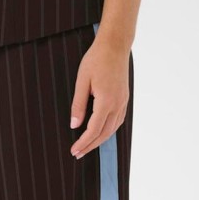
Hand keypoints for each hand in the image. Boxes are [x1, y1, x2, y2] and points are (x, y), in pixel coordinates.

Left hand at [69, 39, 129, 158]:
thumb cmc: (96, 59)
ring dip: (99, 141)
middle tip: (77, 154)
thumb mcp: (82, 81)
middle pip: (104, 134)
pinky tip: (100, 133)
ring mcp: (123, 102)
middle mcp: (117, 104)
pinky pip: (118, 121)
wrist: (115, 45)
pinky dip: (108, 131)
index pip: (93, 130)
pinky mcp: (124, 99)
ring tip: (87, 146)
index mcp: (106, 101)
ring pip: (112, 129)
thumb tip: (74, 125)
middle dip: (90, 146)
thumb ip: (78, 105)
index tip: (74, 151)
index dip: (83, 143)